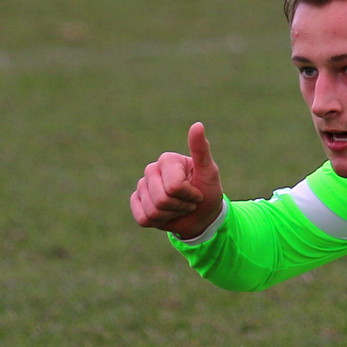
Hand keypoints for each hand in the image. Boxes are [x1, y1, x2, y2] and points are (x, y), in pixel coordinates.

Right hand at [130, 122, 224, 239]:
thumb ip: (201, 150)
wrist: (202, 215)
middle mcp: (151, 170)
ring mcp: (142, 186)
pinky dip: (158, 222)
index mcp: (167, 160)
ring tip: (179, 209)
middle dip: (180, 207)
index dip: (189, 195)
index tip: (197, 193)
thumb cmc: (207, 192)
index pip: (174, 187)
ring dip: (171, 215)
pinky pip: (142, 218)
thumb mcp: (209, 172)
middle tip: (189, 203)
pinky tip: (166, 215)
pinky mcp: (137, 202)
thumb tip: (198, 125)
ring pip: (152, 211)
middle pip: (161, 199)